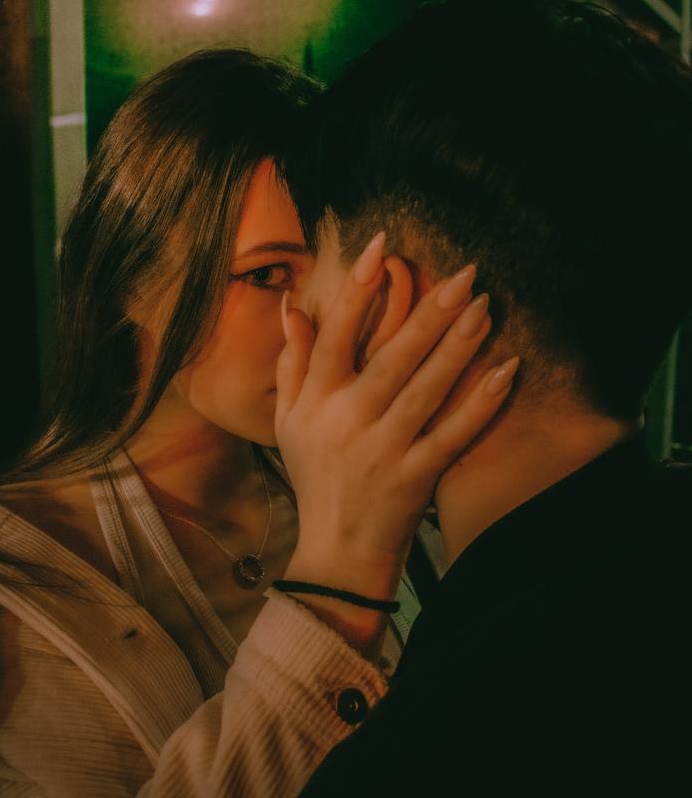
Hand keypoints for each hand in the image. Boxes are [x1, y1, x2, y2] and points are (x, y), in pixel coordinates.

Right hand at [276, 233, 517, 605]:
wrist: (336, 551)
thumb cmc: (315, 474)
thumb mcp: (289, 419)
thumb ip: (294, 361)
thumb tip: (293, 306)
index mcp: (317, 400)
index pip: (338, 334)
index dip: (358, 288)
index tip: (380, 247)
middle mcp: (349, 419)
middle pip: (394, 355)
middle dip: (431, 310)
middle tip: (465, 273)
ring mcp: (385, 449)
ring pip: (428, 388)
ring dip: (460, 345)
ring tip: (487, 306)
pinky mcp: (417, 477)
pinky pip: (455, 433)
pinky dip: (482, 402)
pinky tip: (508, 369)